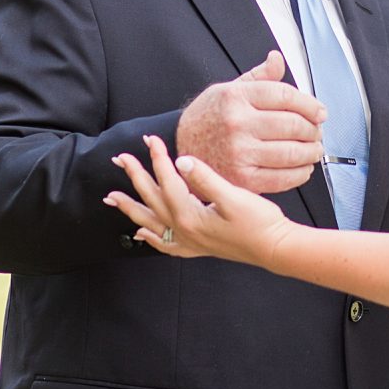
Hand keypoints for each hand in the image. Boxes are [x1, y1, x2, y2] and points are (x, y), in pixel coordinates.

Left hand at [104, 135, 291, 268]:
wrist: (275, 248)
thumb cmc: (259, 223)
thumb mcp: (234, 196)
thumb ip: (205, 178)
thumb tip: (182, 161)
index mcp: (190, 215)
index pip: (168, 180)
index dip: (157, 157)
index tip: (151, 139)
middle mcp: (184, 230)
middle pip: (151, 199)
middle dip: (134, 177)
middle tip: (120, 159)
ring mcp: (189, 240)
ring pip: (151, 223)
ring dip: (131, 208)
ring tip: (112, 199)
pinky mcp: (197, 246)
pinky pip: (165, 243)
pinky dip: (150, 238)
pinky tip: (142, 234)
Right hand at [176, 50, 325, 191]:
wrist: (179, 147)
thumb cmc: (208, 117)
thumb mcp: (228, 88)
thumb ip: (258, 76)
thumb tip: (277, 59)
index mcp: (236, 97)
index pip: (285, 96)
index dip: (310, 104)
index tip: (320, 112)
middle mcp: (238, 123)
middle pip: (293, 124)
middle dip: (313, 129)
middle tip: (317, 131)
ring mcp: (240, 152)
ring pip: (292, 152)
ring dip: (311, 152)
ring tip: (314, 149)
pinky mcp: (242, 178)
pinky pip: (282, 178)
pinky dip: (300, 173)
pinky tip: (303, 167)